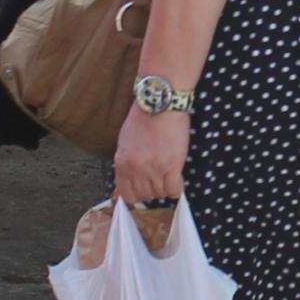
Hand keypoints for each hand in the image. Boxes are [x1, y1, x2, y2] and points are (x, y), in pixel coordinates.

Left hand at [112, 102, 191, 224]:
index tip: (143, 192)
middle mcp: (136, 169)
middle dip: (152, 191)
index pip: (126, 195)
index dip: (136, 195)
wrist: (160, 104)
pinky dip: (177, 188)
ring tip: (167, 174)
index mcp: (122, 163)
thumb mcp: (125, 143)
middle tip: (158, 179)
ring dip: (165, 187)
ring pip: (160, 194)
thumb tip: (123, 184)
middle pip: (144, 196)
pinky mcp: (171, 166)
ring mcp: (153, 169)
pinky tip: (177, 179)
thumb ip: (124, 165)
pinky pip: (174, 190)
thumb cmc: (143, 118)